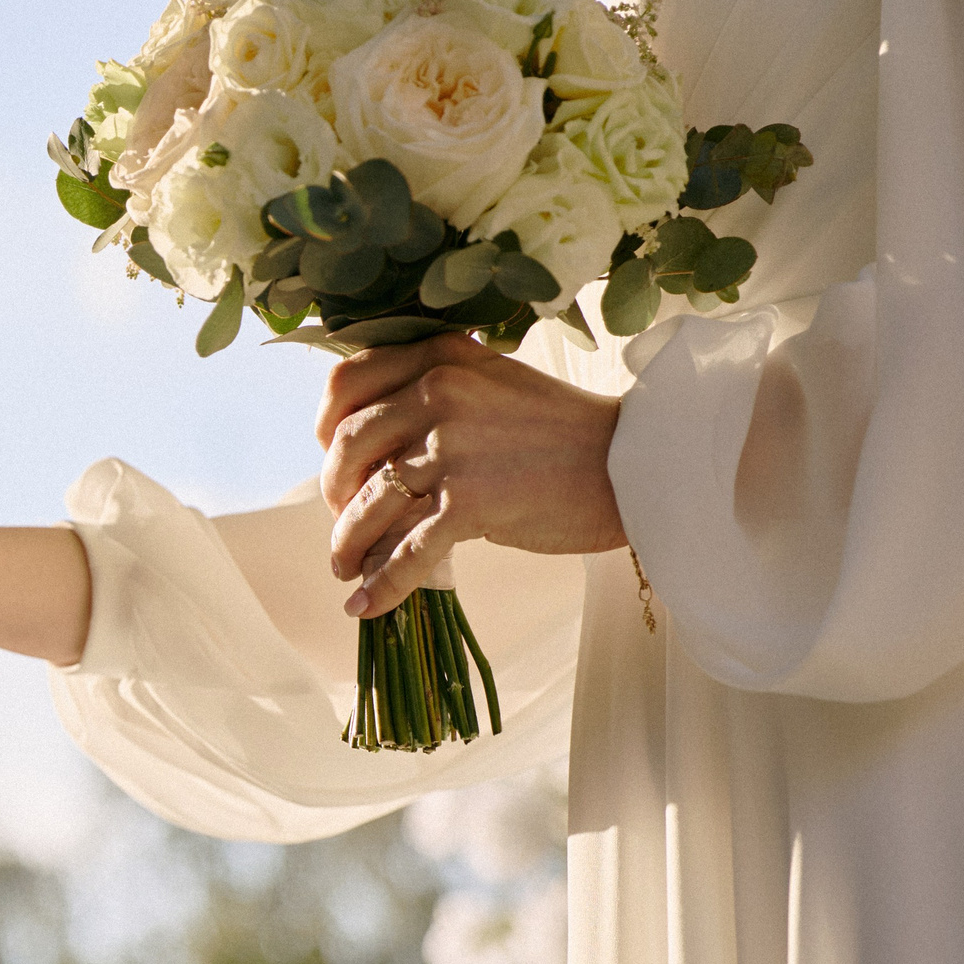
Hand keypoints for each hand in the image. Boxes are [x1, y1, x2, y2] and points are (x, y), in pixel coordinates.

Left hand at [316, 331, 624, 618]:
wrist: (636, 464)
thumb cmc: (563, 432)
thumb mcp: (492, 383)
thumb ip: (434, 394)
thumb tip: (373, 448)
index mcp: (440, 357)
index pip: (347, 384)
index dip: (326, 429)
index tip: (332, 460)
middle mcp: (439, 392)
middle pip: (349, 447)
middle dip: (334, 492)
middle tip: (343, 519)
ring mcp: (453, 447)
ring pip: (371, 502)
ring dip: (348, 543)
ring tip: (345, 568)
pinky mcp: (470, 502)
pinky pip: (407, 550)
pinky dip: (381, 584)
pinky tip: (365, 605)